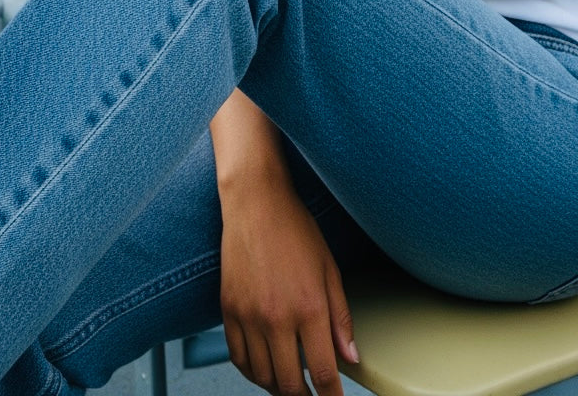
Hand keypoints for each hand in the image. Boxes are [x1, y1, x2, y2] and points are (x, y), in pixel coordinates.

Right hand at [220, 181, 356, 395]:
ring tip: (290, 384)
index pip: (322, 373)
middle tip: (312, 394)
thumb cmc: (295, 229)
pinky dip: (251, 371)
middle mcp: (276, 317)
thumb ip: (341, 318)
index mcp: (308, 308)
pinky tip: (263, 368)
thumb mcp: (329, 270)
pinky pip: (237, 357)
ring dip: (277, 387)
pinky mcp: (228, 308)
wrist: (255, 202)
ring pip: (261, 376)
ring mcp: (248, 315)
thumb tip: (350, 357)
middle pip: (290, 384)